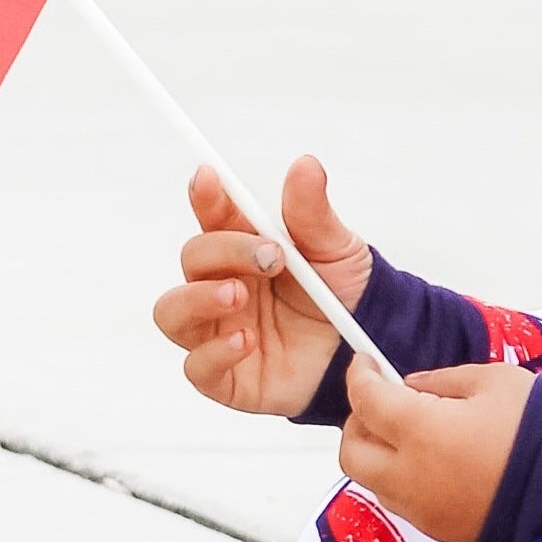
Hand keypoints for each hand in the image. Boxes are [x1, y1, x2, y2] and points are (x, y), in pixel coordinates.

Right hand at [151, 155, 375, 418]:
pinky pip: (197, 366)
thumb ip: (313, 213)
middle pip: (192, 261)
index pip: (212, 217)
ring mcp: (219, 331)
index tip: (210, 178)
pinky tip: (245, 340)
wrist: (368, 347)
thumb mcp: (337, 250)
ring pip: (173, 312)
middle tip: (271, 257)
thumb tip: (305, 165)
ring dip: (198, 299)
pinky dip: (214, 352)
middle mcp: (223, 286)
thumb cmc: (345, 295)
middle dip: (224, 252)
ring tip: (238, 294)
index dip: (207, 196)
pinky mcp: (227, 376)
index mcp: (244, 249)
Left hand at [339, 359, 535, 541]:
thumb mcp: (492, 381)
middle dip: (359, 422)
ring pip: (373, 481)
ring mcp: (424, 510)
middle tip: (382, 401)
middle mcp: (411, 477)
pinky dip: (404, 478)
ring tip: (412, 431)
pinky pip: (403, 501)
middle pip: (352, 452)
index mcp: (422, 432)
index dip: (360, 376)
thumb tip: (410, 387)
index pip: (365, 401)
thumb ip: (440, 381)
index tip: (366, 363)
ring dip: (380, 453)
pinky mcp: (441, 531)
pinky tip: (435, 460)